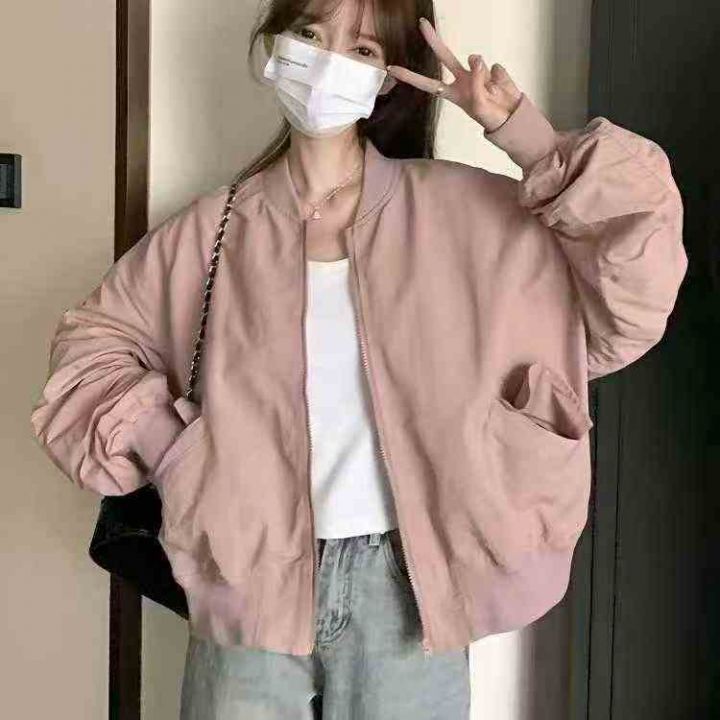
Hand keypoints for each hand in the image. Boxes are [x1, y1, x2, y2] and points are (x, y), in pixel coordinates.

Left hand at [386, 17, 522, 132]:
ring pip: (476, 60)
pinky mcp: (493, 69)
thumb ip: (475, 82)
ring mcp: (478, 73)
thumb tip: (476, 58)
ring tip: (491, 92)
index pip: (427, 84)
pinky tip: (501, 88)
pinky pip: (494, 68)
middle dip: (433, 39)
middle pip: (445, 56)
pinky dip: (499, 78)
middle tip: (421, 23)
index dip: (410, 77)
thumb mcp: (479, 106)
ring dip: (482, 73)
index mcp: (453, 93)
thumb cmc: (491, 118)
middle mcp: (463, 80)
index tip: (392, 69)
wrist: (513, 118)